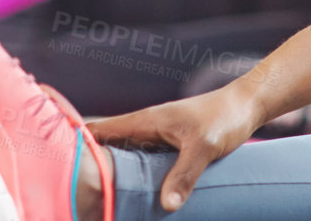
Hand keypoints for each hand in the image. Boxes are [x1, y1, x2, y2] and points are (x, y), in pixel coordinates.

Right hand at [88, 81, 265, 211]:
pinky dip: (134, 181)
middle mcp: (145, 130)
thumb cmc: (226, 117)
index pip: (97, 132)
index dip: (74, 149)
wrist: (251, 104)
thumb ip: (185, 174)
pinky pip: (143, 167)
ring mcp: (157, 139)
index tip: (59, 174)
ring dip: (112, 179)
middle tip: (78, 202)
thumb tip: (166, 206)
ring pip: (124, 161)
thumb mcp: (204, 146)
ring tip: (99, 206)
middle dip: (90, 173)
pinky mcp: (170, 149)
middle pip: (105, 151)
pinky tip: (133, 200)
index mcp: (144, 122)